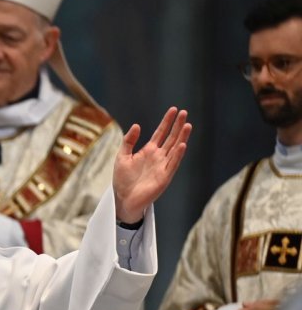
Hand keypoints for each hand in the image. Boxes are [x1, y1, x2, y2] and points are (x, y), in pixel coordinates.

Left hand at [112, 107, 191, 223]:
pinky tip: (182, 144)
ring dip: (181, 137)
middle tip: (184, 112)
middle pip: (170, 138)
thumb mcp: (122, 157)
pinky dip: (177, 154)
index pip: (160, 133)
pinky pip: (172, 164)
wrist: (123, 199)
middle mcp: (158, 157)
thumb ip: (128, 141)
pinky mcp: (164, 177)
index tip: (174, 110)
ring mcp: (163, 166)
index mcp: (148, 151)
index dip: (166, 122)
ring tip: (187, 125)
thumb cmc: (122, 179)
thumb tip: (137, 125)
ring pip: (175, 149)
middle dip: (177, 125)